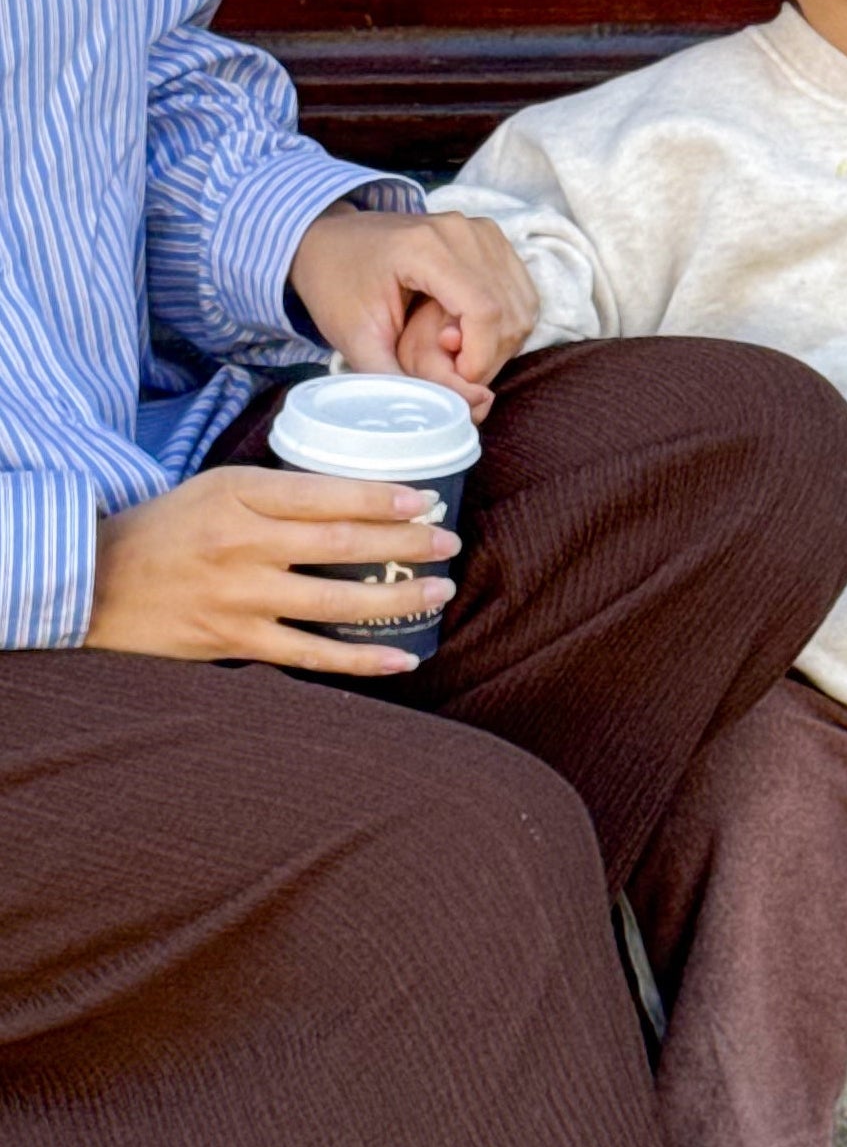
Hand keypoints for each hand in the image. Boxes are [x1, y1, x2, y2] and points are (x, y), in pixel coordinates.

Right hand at [83, 465, 461, 675]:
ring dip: (396, 600)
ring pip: (334, 601)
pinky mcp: (235, 642)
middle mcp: (242, 545)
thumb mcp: (221, 487)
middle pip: (340, 544)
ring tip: (440, 592)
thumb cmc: (173, 527)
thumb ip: (284, 493)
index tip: (425, 500)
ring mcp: (239, 598)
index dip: (380, 498)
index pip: (324, 494)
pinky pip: (310, 654)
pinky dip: (360, 660)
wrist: (97, 580)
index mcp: (240, 495)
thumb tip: (365, 497)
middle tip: (449, 543)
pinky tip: (403, 658)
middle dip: (405, 544)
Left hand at [289, 204, 536, 420]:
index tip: (456, 382)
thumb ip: (400, 381)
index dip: (480, 358)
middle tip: (450, 370)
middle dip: (489, 357)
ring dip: (500, 344)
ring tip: (456, 350)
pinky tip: (470, 333)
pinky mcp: (493, 239)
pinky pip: (523, 296)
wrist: (329, 239)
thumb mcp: (355, 339)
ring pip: (523, 308)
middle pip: (510, 314)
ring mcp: (483, 232)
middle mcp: (464, 232)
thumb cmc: (337, 286)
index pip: (485, 311)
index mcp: (426, 247)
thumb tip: (462, 412)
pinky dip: (505, 326)